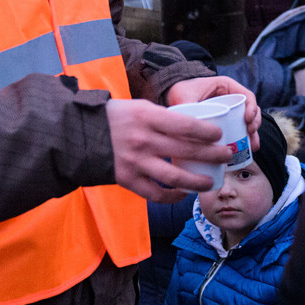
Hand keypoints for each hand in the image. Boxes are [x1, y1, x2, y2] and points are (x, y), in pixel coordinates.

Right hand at [106, 99, 227, 199]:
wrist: (78, 135)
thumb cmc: (114, 118)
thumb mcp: (138, 107)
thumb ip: (162, 118)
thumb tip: (192, 126)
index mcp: (147, 117)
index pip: (185, 125)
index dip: (206, 132)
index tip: (218, 135)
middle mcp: (143, 140)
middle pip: (186, 151)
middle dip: (211, 155)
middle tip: (225, 156)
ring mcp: (136, 162)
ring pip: (175, 177)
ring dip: (197, 181)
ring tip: (211, 181)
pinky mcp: (127, 180)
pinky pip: (156, 194)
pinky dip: (172, 196)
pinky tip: (183, 193)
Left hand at [167, 76, 260, 148]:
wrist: (172, 96)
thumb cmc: (179, 90)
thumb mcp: (184, 95)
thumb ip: (186, 106)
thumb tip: (190, 127)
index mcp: (227, 87)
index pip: (247, 96)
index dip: (252, 108)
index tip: (248, 120)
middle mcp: (231, 98)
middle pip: (251, 111)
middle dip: (255, 124)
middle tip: (250, 134)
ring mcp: (230, 111)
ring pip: (248, 122)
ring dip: (253, 134)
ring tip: (253, 147)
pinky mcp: (225, 123)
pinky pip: (239, 130)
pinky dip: (246, 140)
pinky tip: (248, 151)